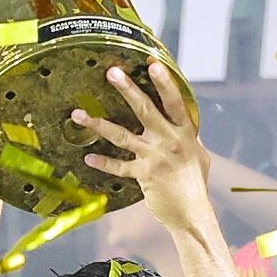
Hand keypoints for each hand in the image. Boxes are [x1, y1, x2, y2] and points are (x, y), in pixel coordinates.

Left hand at [77, 64, 212, 235]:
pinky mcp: (142, 174)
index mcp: (185, 132)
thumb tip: (182, 122)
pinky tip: (88, 157)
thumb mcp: (198, 154)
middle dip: (128, 89)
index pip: (174, 102)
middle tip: (112, 72)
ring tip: (78, 114)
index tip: (152, 63)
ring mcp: (154, 156)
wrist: (192, 213)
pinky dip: (103, 162)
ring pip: (122, 135)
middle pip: (145, 109)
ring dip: (98, 124)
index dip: (164, 82)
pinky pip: (118, 166)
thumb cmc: (195, 183)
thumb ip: (187, 136)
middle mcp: (169, 140)